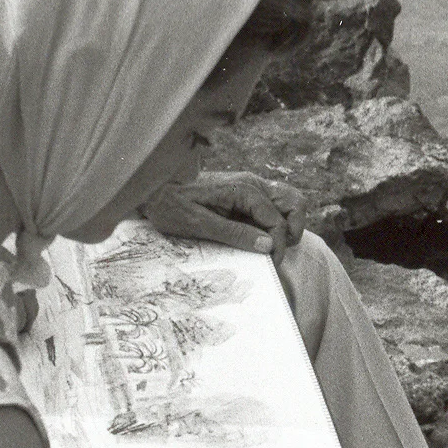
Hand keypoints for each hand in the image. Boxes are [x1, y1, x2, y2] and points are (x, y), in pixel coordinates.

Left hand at [139, 169, 307, 257]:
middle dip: (294, 229)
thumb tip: (267, 245)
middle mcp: (252, 184)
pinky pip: (270, 206)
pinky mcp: (244, 193)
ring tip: (272, 247)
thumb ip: (234, 233)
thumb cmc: (171, 204)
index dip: (279, 244)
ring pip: (286, 202)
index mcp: (243, 190)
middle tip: (277, 253)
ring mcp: (250, 187)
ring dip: (287, 225)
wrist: (153, 187)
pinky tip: (259, 238)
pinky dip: (273, 222)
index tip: (271, 263)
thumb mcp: (199, 224)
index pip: (278, 220)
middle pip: (294, 202)